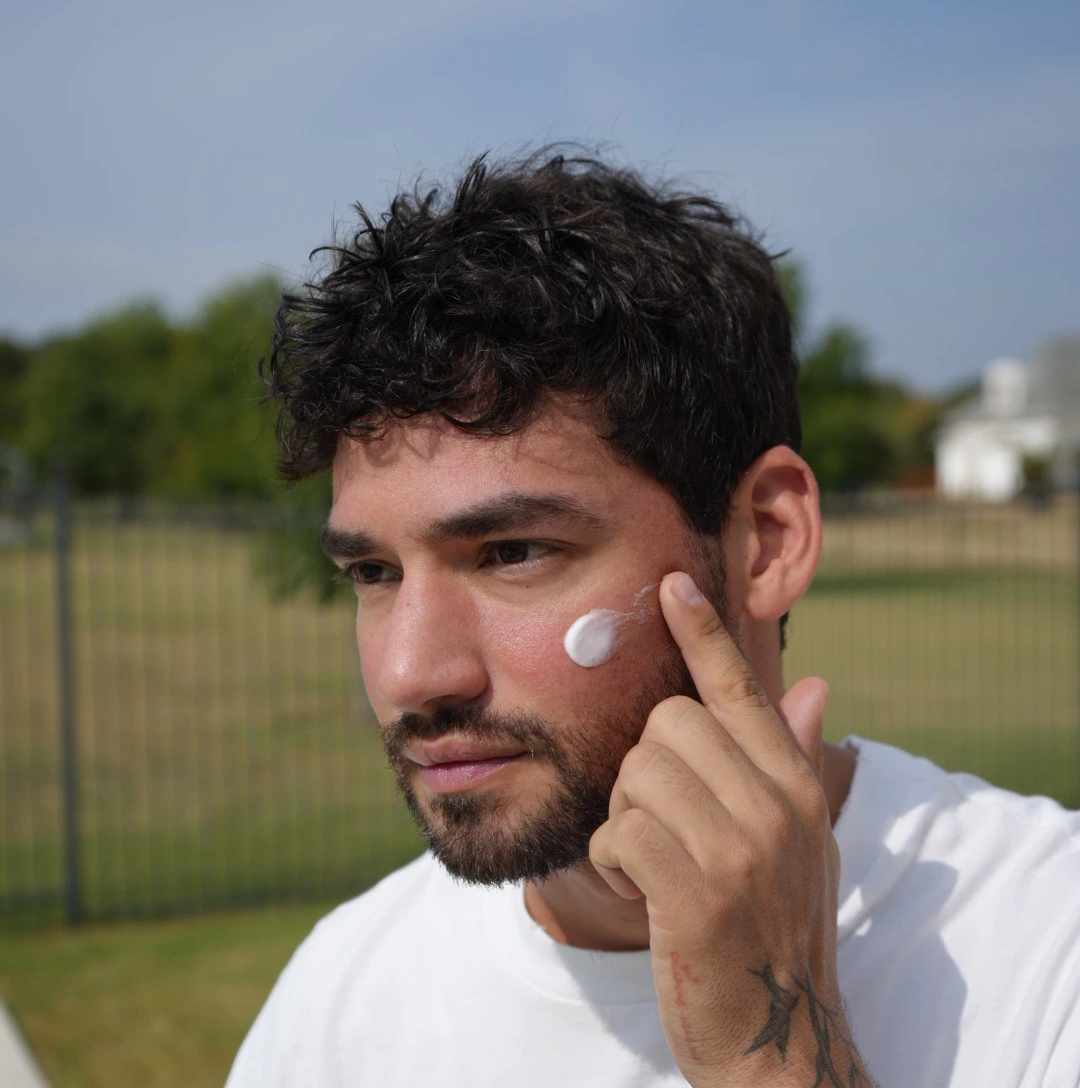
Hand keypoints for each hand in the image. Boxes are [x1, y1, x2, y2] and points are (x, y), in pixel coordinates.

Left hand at [588, 572, 872, 1086]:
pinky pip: (622, 831)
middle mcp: (775, 806)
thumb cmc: (771, 927)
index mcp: (794, 785)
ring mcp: (741, 849)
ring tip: (651, 866)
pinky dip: (614, 861)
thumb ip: (794, 758)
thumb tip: (812, 684)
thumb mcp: (797, 840)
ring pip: (638, 773)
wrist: (778, 1040)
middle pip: (668, 723)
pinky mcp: (697, 894)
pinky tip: (638, 893)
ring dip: (626, 820)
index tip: (673, 583)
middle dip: (644, 770)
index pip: (741, 689)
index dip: (704, 632)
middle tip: (659, 825)